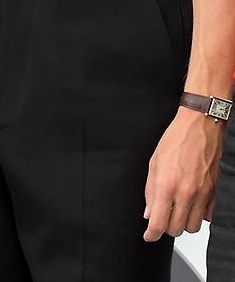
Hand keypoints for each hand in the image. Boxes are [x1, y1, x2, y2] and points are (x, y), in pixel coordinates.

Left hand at [143, 106, 224, 240]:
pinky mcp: (213, 193)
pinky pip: (206, 217)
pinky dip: (197, 215)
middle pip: (176, 230)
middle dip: (166, 227)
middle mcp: (186, 193)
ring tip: (176, 210)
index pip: (159, 223)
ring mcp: (202, 194)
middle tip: (161, 216)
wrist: (199, 126)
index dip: (151, 234)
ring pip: (192, 227)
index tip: (148, 236)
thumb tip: (149, 212)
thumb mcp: (154, 162)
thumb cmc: (176, 139)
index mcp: (167, 185)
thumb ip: (150, 191)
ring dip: (182, 223)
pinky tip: (190, 204)